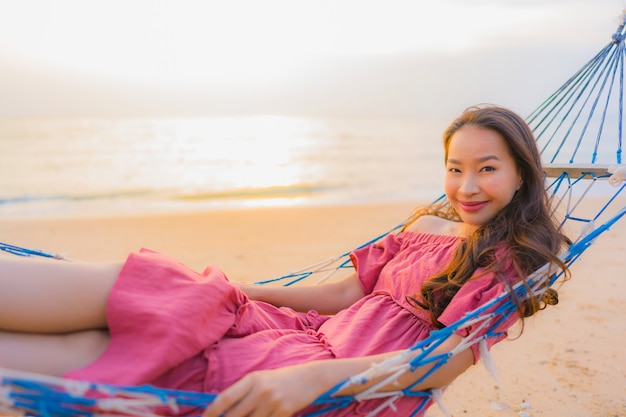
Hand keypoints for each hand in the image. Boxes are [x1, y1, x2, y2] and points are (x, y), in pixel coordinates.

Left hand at [202, 364, 321, 416]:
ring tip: (248, 416)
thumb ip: (243, 392)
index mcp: (252, 379)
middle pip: (234, 415)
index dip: (211, 411)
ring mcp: (272, 403)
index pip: (225, 397)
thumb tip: (223, 410)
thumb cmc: (281, 379)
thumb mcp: (261, 379)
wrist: (310, 378)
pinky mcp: (283, 412)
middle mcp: (260, 390)